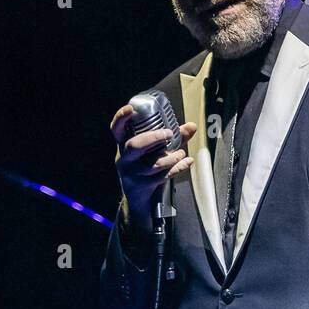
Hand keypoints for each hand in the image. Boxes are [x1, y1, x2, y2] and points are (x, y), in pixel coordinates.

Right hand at [109, 102, 196, 236]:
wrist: (139, 200)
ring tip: (181, 153)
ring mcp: (132, 173)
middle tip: (169, 134)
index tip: (130, 109)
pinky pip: (162, 176)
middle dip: (153, 137)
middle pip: (134, 145)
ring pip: (152, 164)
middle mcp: (125, 159)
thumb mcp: (155, 152)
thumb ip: (173, 138)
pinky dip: (178, 168)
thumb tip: (192, 126)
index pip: (116, 130)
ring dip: (171, 157)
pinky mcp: (142, 186)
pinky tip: (187, 162)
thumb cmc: (147, 168)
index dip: (120, 118)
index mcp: (124, 146)